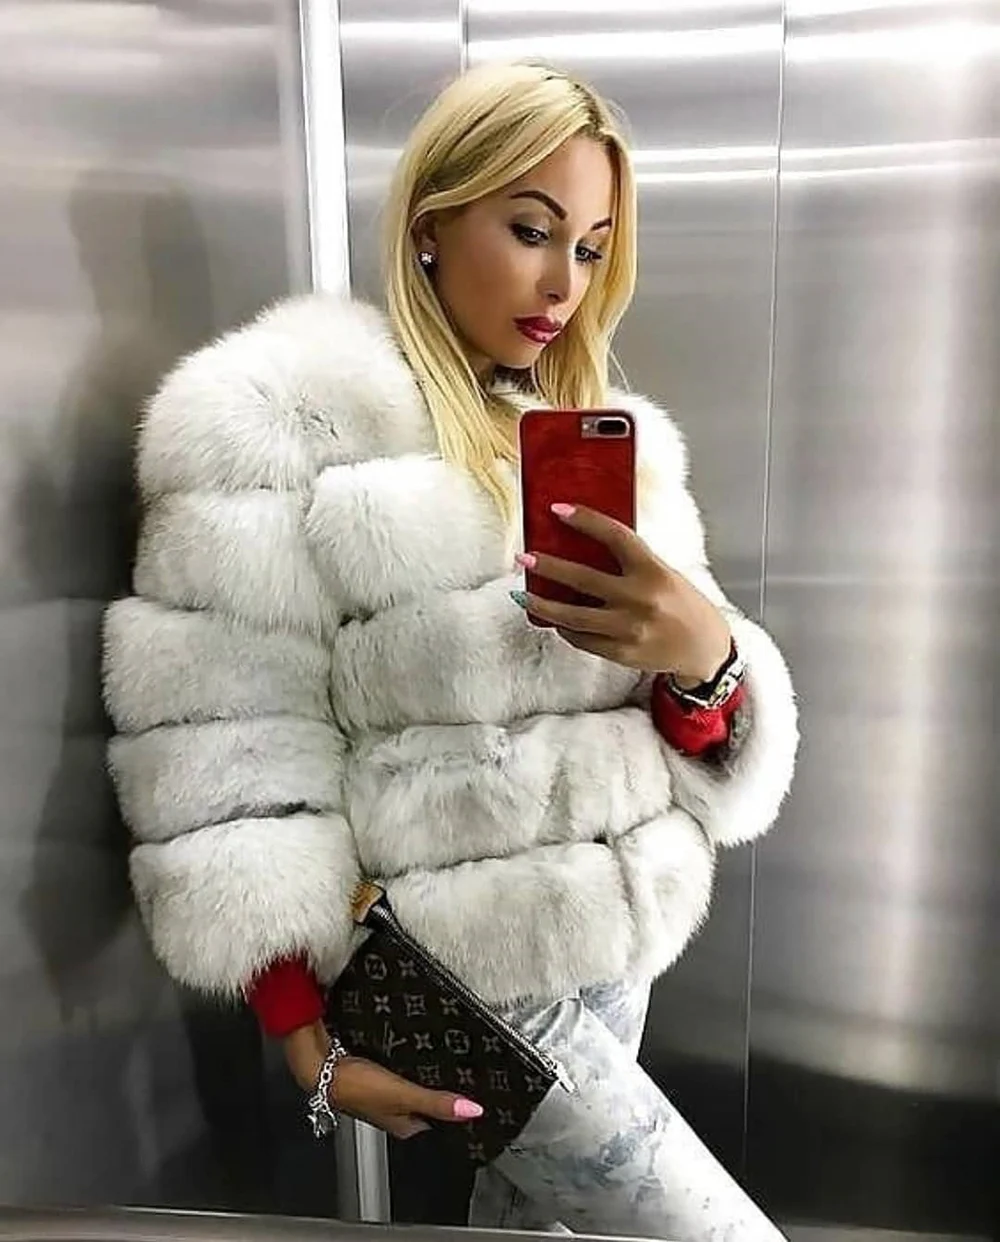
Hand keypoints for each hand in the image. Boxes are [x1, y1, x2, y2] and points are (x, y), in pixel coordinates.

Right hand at [284, 1022, 482, 1139]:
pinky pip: (402, 1069)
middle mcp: (395, 1112)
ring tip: (448, 1057)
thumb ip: (436, 1102)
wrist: (319, 1064)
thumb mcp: (402, 1094)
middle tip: (467, 1072)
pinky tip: (418, 1048)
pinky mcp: (376, 1073)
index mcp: (404, 1125)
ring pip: (415, 1085)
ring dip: (427, 1074)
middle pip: (427, 1104)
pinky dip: (411, 1061)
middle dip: (444, 1089)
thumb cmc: (355, 1086)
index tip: (478, 1097)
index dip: (457, 1111)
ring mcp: (384, 1093)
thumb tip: (472, 1111)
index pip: (439, 1124)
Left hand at [513, 503, 730, 683]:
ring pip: (573, 616)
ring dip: (543, 605)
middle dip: (547, 567)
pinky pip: (582, 639)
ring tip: (523, 596)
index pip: (615, 536)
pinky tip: (554, 620)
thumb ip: (631, 562)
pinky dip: (565, 628)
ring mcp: (628, 628)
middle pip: (582, 578)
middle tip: (525, 558)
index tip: (558, 510)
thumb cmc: (682, 605)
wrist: (704, 648)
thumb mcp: (663, 573)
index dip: (585, 520)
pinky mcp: (621, 652)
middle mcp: (640, 598)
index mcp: (653, 570)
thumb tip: (584, 547)